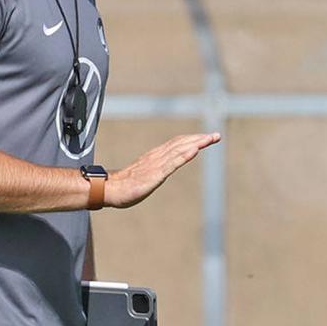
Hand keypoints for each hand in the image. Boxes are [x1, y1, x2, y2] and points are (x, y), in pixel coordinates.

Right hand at [105, 133, 220, 208]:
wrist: (110, 190)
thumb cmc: (126, 185)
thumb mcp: (146, 176)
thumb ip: (155, 170)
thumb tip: (162, 169)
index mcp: (156, 156)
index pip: (177, 144)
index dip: (193, 139)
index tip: (208, 137)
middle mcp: (157, 157)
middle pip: (181, 143)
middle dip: (199, 139)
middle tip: (216, 135)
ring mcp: (156, 165)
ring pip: (179, 150)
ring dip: (195, 143)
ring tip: (209, 139)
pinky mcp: (155, 175)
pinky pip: (171, 164)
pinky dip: (184, 156)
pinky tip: (194, 151)